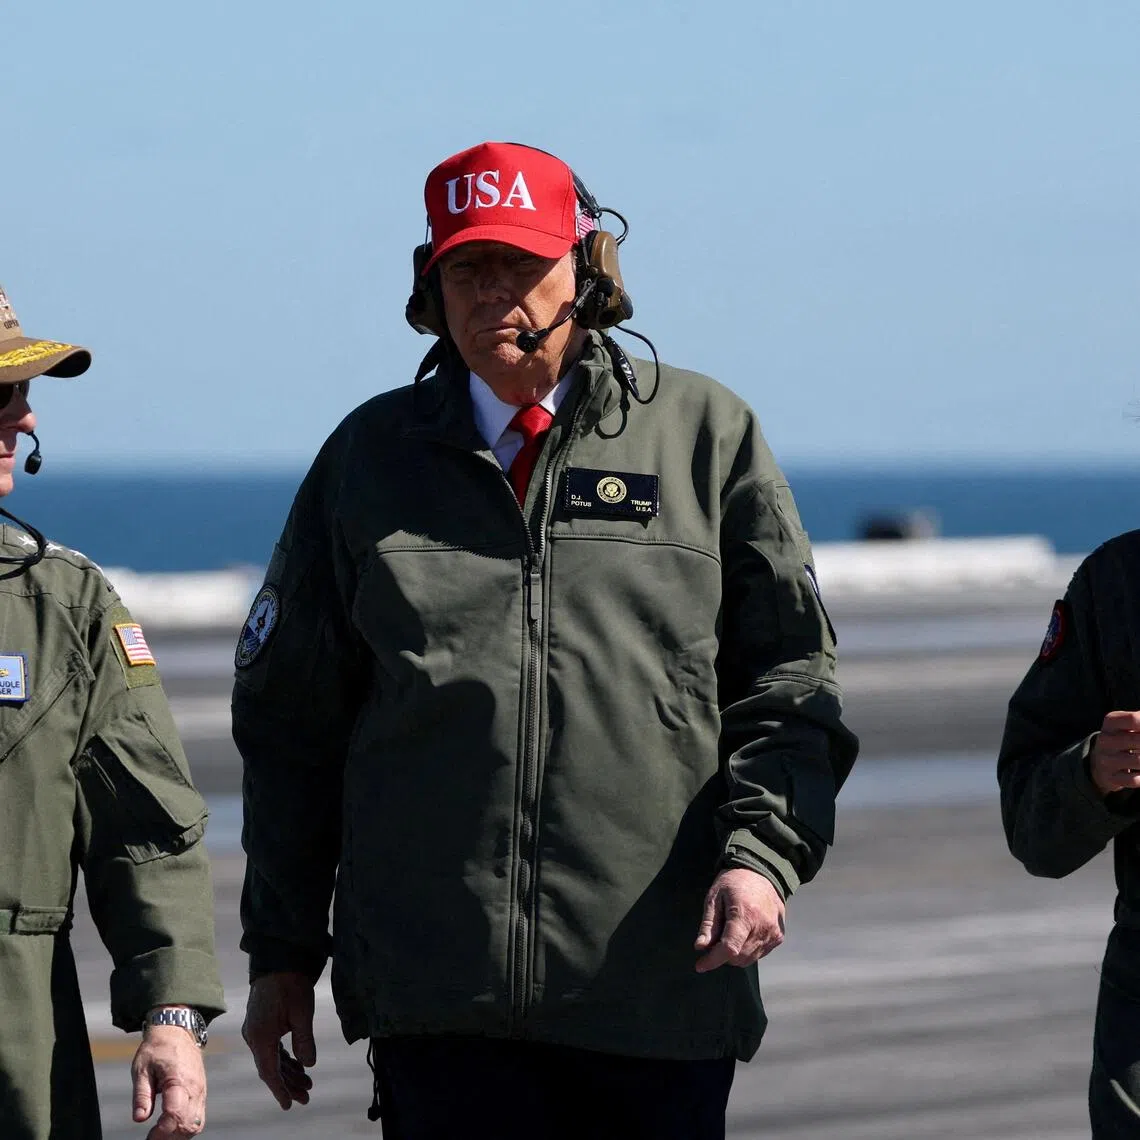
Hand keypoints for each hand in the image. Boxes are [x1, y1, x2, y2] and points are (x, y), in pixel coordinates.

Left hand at [131, 1024, 206, 1137]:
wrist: (177, 1031)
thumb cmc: (157, 1049)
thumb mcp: (142, 1069)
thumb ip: (142, 1095)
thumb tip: (140, 1118)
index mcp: (180, 1080)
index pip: (175, 1114)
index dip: (162, 1132)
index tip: (148, 1137)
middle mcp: (195, 1088)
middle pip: (188, 1124)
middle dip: (170, 1138)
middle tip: (152, 1138)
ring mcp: (200, 1091)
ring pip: (196, 1124)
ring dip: (180, 1135)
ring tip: (160, 1136)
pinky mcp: (200, 1093)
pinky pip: (198, 1118)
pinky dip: (186, 1128)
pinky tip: (170, 1130)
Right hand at [242, 971, 316, 1109]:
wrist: (278, 961)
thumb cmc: (290, 984)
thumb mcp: (302, 1012)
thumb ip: (304, 1040)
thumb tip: (308, 1064)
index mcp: (261, 1036)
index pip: (268, 1071)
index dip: (280, 1090)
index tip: (289, 1105)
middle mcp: (254, 1036)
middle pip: (270, 1068)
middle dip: (288, 1084)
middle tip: (306, 1097)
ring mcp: (256, 1031)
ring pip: (271, 1059)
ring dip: (288, 1072)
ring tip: (307, 1084)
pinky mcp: (261, 1025)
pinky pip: (271, 1049)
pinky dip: (284, 1059)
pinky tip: (298, 1066)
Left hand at [694, 867, 785, 972]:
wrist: (762, 872)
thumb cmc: (734, 883)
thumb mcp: (714, 897)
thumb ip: (709, 924)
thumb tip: (700, 947)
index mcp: (745, 914)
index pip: (729, 948)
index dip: (713, 960)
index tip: (700, 965)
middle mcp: (763, 926)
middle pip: (738, 957)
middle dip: (722, 955)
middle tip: (714, 939)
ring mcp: (773, 933)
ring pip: (748, 959)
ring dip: (734, 954)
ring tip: (729, 933)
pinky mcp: (778, 937)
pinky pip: (759, 954)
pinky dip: (747, 950)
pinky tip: (743, 933)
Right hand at [1091, 711, 1139, 795]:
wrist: (1099, 762)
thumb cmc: (1123, 739)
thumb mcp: (1127, 725)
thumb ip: (1139, 720)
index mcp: (1110, 723)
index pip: (1133, 719)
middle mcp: (1105, 740)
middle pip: (1138, 740)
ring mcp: (1106, 760)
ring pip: (1138, 761)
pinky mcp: (1110, 777)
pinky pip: (1133, 779)